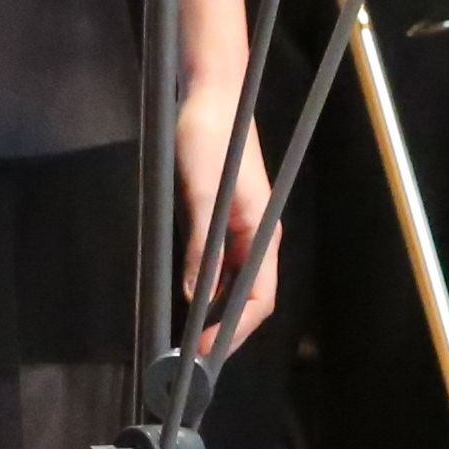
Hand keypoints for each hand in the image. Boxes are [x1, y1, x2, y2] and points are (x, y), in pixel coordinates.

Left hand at [180, 83, 279, 346]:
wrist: (208, 94)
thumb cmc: (210, 138)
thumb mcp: (201, 193)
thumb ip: (201, 246)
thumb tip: (195, 296)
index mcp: (262, 233)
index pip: (259, 299)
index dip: (234, 330)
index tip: (204, 352)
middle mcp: (255, 237)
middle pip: (248, 297)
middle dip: (224, 328)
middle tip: (190, 354)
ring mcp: (238, 229)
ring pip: (231, 283)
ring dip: (212, 310)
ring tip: (186, 335)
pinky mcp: (220, 219)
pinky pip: (217, 264)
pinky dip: (204, 286)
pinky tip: (186, 296)